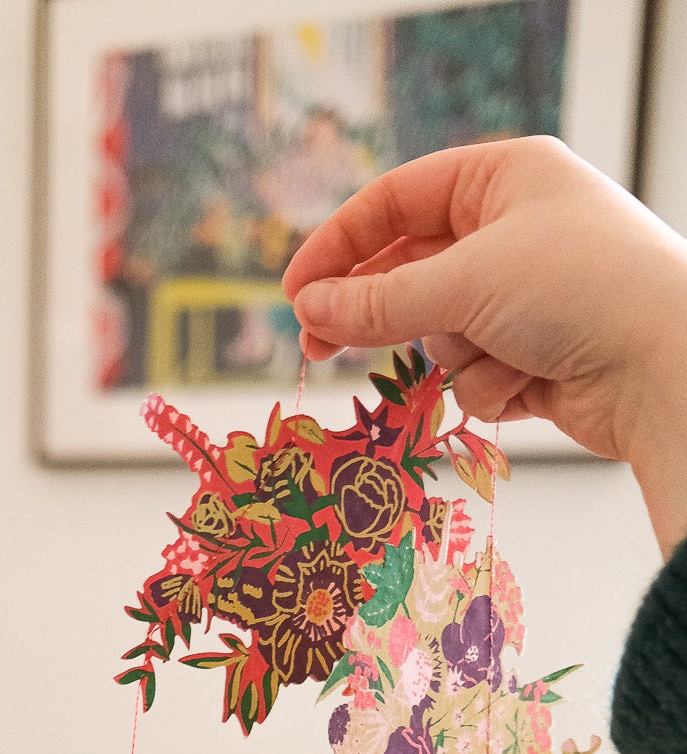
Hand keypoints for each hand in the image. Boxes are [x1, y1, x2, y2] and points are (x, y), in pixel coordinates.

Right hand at [282, 138, 686, 554]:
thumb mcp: (464, 283)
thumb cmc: (577, 291)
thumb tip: (309, 310)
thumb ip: (377, 302)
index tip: (295, 293)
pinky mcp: (534, 354)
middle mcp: (515, 229)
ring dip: (458, 354)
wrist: (664, 366)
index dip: (340, 245)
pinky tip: (532, 382)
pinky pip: (474, 373)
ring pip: (440, 333)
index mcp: (505, 178)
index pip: (398, 200)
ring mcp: (525, 295)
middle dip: (379, 314)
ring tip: (501, 353)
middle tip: (317, 349)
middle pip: (411, 272)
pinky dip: (492, 384)